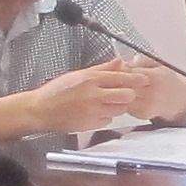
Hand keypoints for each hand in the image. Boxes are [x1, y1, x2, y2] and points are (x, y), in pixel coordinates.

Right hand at [24, 58, 165, 135]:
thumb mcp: (79, 74)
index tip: (145, 79)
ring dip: (119, 105)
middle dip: (130, 94)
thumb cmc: (57, 91)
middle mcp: (94, 95)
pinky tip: (97, 111)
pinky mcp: (91, 124)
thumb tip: (120, 61)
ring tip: (107, 101)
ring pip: (119, 109)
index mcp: (90, 79)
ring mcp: (93, 111)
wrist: (41, 110)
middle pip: (126, 95)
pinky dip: (107, 115)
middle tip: (127, 92)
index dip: (136, 78)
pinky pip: (108, 120)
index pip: (121, 78)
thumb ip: (101, 68)